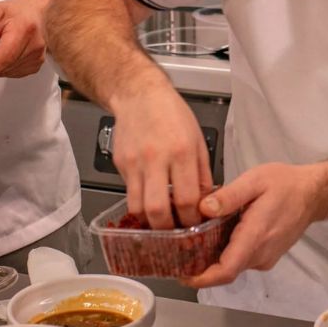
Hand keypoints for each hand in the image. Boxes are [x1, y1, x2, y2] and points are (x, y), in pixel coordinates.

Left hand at [0, 0, 56, 83]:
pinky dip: (4, 68)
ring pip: (7, 72)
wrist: (35, 12)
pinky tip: (4, 54)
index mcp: (24, 28)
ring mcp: (37, 56)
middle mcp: (34, 45)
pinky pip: (14, 73)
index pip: (6, 56)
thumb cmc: (15, 12)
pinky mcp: (36, 65)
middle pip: (5, 66)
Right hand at [110, 81, 213, 228]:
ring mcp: (135, 162)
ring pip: (137, 207)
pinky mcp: (121, 164)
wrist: (139, 95)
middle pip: (158, 209)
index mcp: (182, 152)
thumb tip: (207, 201)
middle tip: (174, 232)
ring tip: (160, 223)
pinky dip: (139, 203)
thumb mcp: (198, 140)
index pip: (187, 199)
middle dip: (167, 229)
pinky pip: (128, 193)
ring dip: (149, 222)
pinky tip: (149, 202)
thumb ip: (202, 173)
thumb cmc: (172, 114)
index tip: (194, 225)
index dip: (191, 219)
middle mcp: (156, 158)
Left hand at [181, 162, 323, 288]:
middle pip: (225, 270)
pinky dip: (227, 252)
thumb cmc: (285, 183)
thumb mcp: (254, 180)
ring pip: (233, 265)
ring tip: (196, 237)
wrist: (313, 193)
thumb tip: (203, 208)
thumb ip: (228, 195)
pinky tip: (219, 234)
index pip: (226, 270)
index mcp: (255, 235)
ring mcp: (265, 257)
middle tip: (179, 249)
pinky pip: (242, 260)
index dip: (201, 277)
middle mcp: (261, 253)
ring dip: (214, 257)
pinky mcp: (267, 256)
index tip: (181, 273)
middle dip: (200, 264)